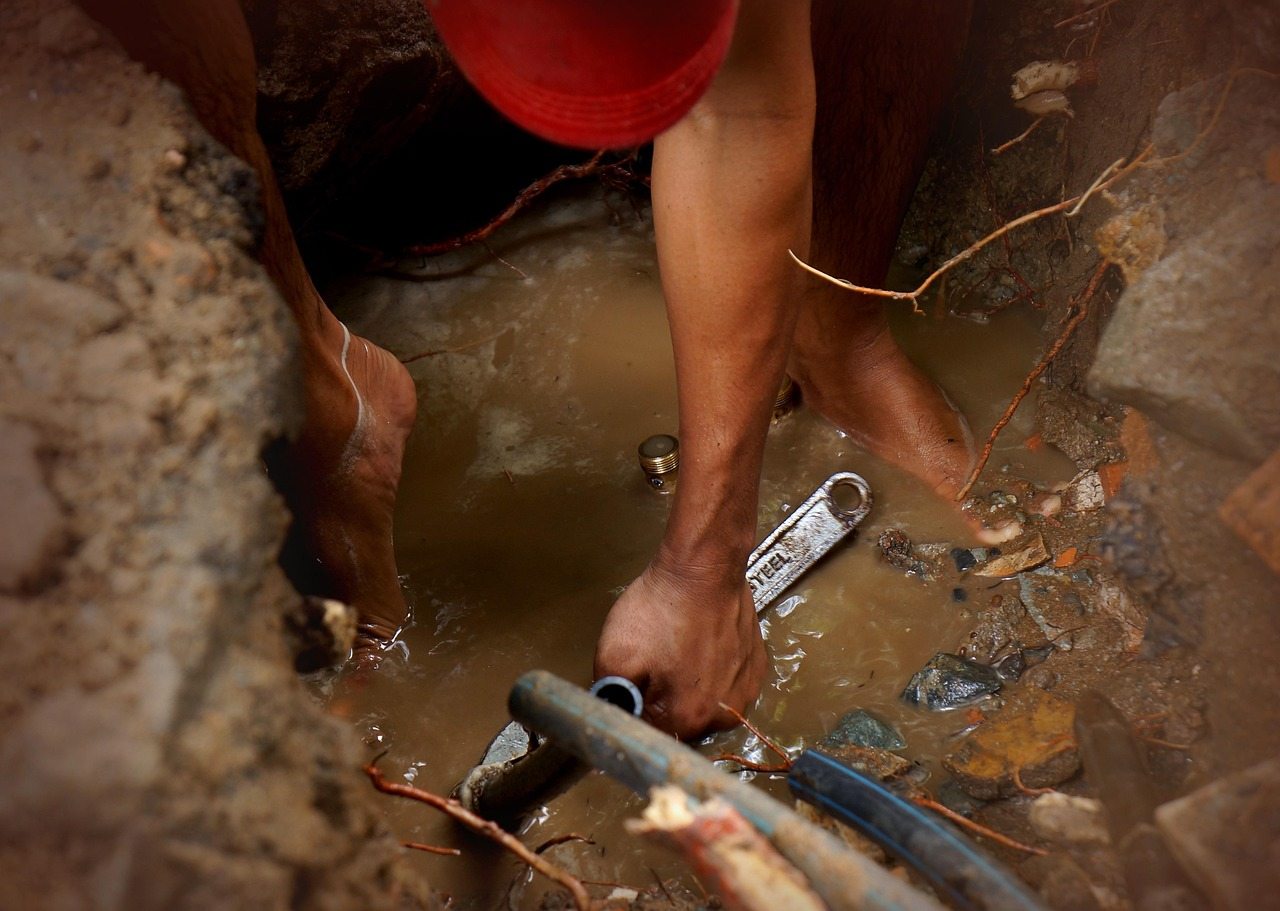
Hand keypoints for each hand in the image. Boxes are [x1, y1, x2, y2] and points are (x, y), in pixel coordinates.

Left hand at [594, 557, 766, 739]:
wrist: (704, 567)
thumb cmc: (663, 607)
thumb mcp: (614, 657)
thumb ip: (612, 700)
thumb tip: (615, 723)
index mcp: (690, 718)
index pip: (653, 737)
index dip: (636, 712)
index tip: (632, 688)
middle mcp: (725, 714)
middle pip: (680, 724)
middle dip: (661, 701)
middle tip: (652, 663)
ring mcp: (745, 691)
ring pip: (703, 704)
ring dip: (687, 686)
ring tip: (676, 650)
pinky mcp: (755, 668)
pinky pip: (724, 683)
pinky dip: (710, 671)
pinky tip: (697, 645)